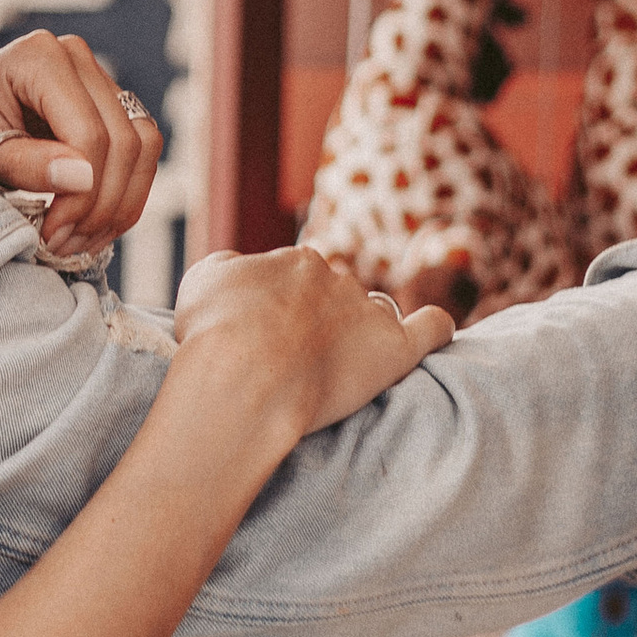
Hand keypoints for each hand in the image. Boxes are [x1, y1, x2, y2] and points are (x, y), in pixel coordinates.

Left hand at [0, 30, 165, 255]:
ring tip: (81, 242)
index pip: (90, 135)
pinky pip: (140, 151)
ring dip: (122, 204)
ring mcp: (98, 77)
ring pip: (144, 146)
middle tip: (66, 247)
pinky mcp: (109, 104)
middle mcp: (78, 58)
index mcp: (42, 57)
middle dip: (102, 206)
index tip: (51, 235)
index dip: (81, 195)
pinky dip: (124, 194)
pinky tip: (92, 226)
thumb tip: (82, 179)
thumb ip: (25, 164)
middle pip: (126, 141)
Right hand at [168, 244, 452, 459]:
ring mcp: (367, 312)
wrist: (244, 373)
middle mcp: (335, 278)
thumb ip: (229, 268)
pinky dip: (435, 328)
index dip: (280, 312)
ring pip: (374, 312)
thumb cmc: (214, 332)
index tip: (265, 343)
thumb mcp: (201, 282)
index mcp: (294, 262)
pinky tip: (433, 332)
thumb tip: (244, 269)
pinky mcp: (395, 349)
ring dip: (364, 330)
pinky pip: (433, 328)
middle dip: (319, 323)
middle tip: (291, 364)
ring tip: (344, 364)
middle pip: (335, 297)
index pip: (296, 280)